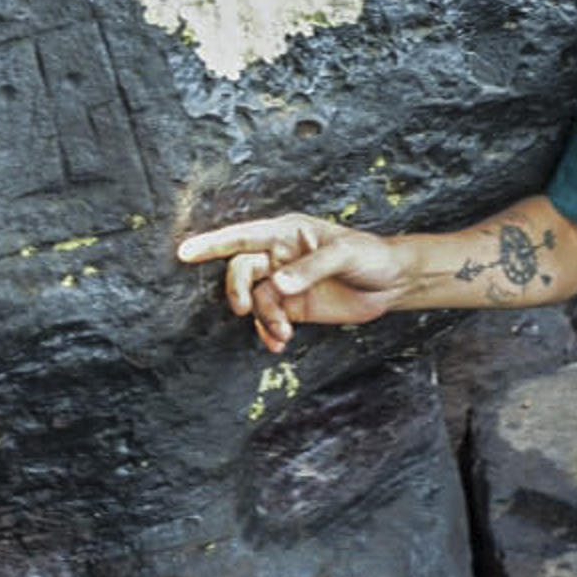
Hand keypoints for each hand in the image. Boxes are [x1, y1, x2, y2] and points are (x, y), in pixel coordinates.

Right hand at [176, 213, 411, 352]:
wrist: (392, 284)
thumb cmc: (371, 257)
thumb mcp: (345, 255)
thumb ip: (310, 268)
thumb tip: (278, 285)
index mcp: (287, 232)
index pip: (243, 236)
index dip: (212, 243)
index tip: (185, 252)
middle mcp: (279, 255)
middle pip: (241, 270)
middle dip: (238, 290)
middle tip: (243, 310)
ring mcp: (284, 282)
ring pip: (255, 299)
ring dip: (263, 318)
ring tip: (283, 333)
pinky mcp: (292, 306)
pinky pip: (267, 319)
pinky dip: (268, 332)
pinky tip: (279, 343)